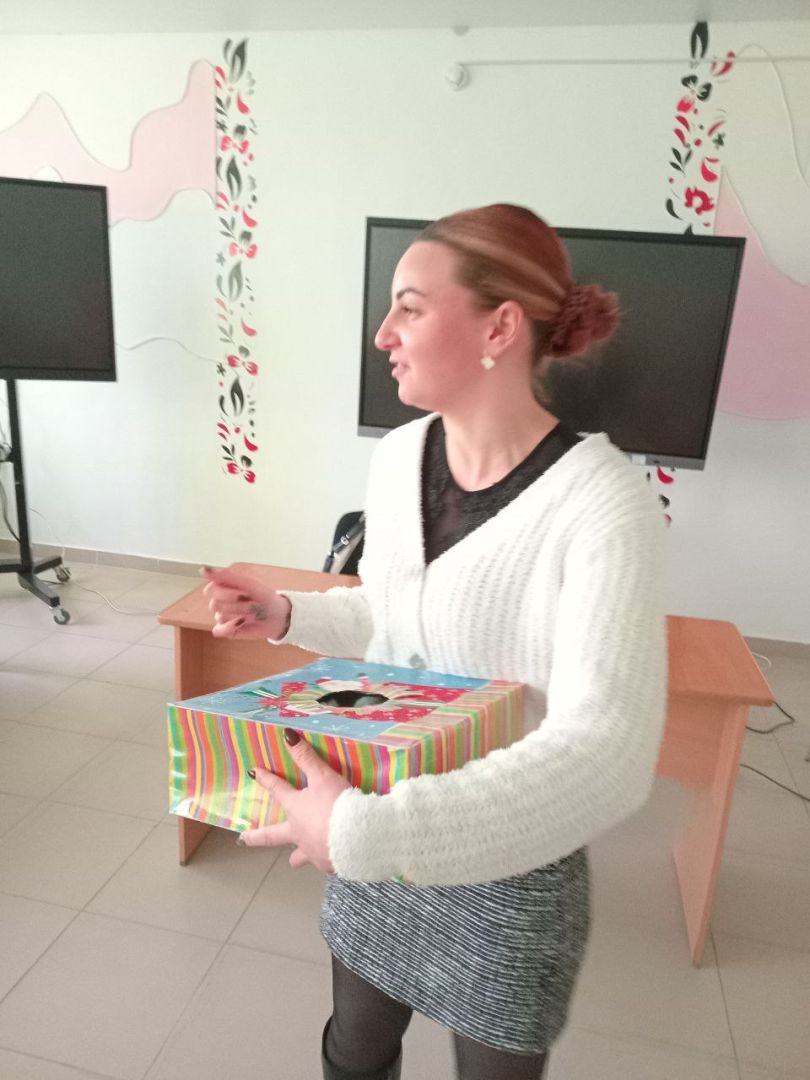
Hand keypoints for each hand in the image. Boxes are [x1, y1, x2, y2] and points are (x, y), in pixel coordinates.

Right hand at [200, 565, 291, 639]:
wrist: (278, 615)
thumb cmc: (264, 596)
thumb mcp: (248, 583)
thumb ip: (226, 576)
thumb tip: (203, 569)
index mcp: (223, 586)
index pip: (212, 589)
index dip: (229, 592)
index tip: (244, 592)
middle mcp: (220, 601)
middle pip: (215, 604)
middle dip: (237, 604)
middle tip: (252, 603)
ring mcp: (222, 616)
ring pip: (220, 616)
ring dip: (240, 614)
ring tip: (252, 613)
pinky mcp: (226, 630)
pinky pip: (218, 630)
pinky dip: (231, 627)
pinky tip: (242, 623)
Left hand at [238, 729, 350, 870]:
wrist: (357, 837)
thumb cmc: (337, 805)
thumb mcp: (323, 777)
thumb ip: (307, 758)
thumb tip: (288, 735)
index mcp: (296, 809)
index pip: (278, 790)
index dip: (266, 779)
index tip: (253, 773)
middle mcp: (298, 833)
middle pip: (272, 836)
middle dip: (256, 837)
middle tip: (243, 839)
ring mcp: (312, 852)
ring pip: (298, 856)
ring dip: (296, 856)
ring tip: (295, 859)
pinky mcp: (328, 865)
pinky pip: (322, 862)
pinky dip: (325, 858)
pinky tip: (333, 856)